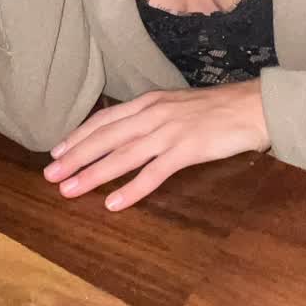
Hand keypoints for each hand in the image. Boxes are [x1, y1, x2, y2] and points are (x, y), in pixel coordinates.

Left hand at [44, 80, 269, 211]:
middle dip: (75, 156)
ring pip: (122, 155)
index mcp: (149, 102)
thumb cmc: (218, 109)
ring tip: (70, 189)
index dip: (79, 135)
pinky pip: (154, 173)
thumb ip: (152, 116)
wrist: (254, 107)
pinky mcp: (187, 149)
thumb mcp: (177, 105)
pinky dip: (132, 189)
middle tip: (51, 175)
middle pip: (106, 137)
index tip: (56, 150)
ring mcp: (170, 132)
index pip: (105, 119)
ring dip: (93, 173)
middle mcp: (154, 114)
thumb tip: (128, 132)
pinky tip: (114, 203)